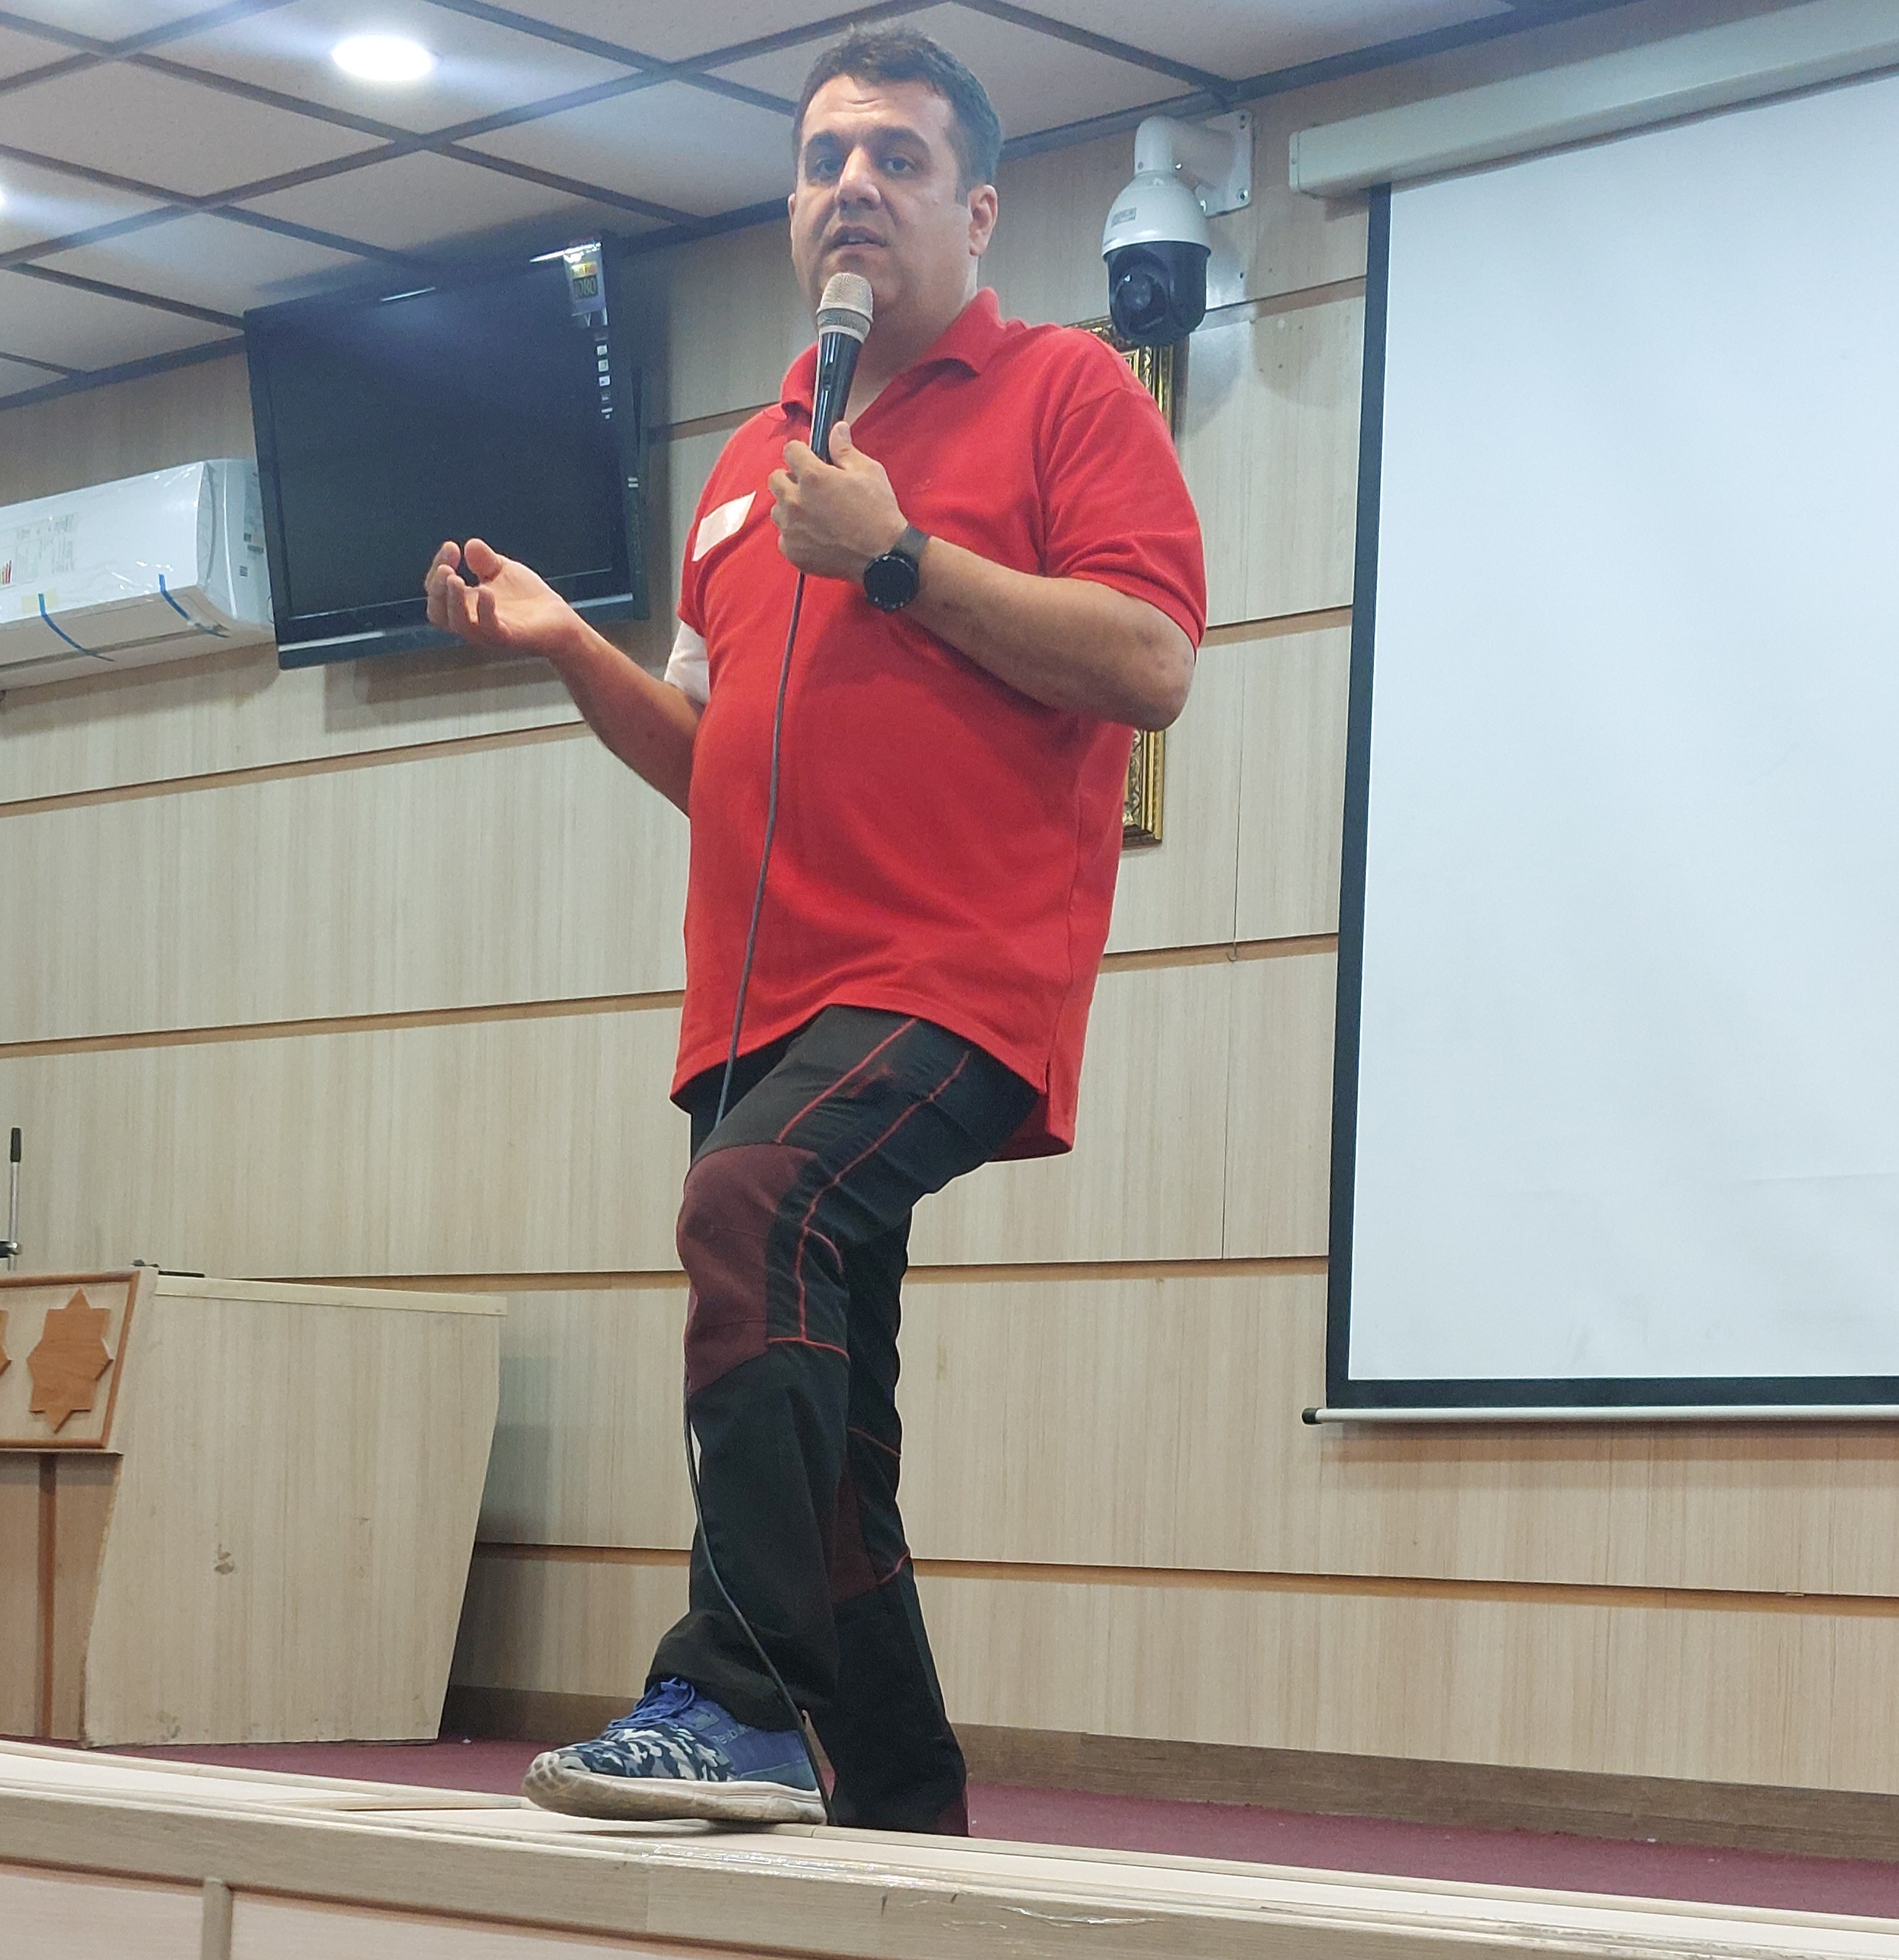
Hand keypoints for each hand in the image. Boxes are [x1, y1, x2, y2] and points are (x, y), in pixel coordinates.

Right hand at [423, 538, 578, 654]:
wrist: (560, 621)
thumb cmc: (527, 598)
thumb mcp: (503, 572)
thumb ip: (485, 561)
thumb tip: (470, 545)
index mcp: (465, 605)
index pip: (437, 591)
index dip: (438, 568)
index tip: (452, 546)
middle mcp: (471, 622)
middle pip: (438, 613)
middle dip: (437, 589)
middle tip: (447, 568)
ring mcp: (488, 633)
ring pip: (459, 624)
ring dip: (453, 601)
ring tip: (455, 578)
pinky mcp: (509, 638)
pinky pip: (490, 629)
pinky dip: (485, 611)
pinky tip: (487, 591)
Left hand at [767, 422, 906, 581]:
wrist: (883, 557)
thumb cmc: (878, 513)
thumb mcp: (868, 472)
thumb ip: (844, 449)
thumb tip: (836, 429)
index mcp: (812, 477)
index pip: (790, 450)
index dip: (802, 452)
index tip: (810, 459)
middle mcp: (795, 501)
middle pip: (775, 479)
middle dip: (790, 478)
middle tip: (811, 487)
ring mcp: (791, 529)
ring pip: (777, 509)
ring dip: (790, 507)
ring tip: (813, 513)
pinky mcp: (793, 551)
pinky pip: (783, 536)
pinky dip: (795, 534)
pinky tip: (815, 535)